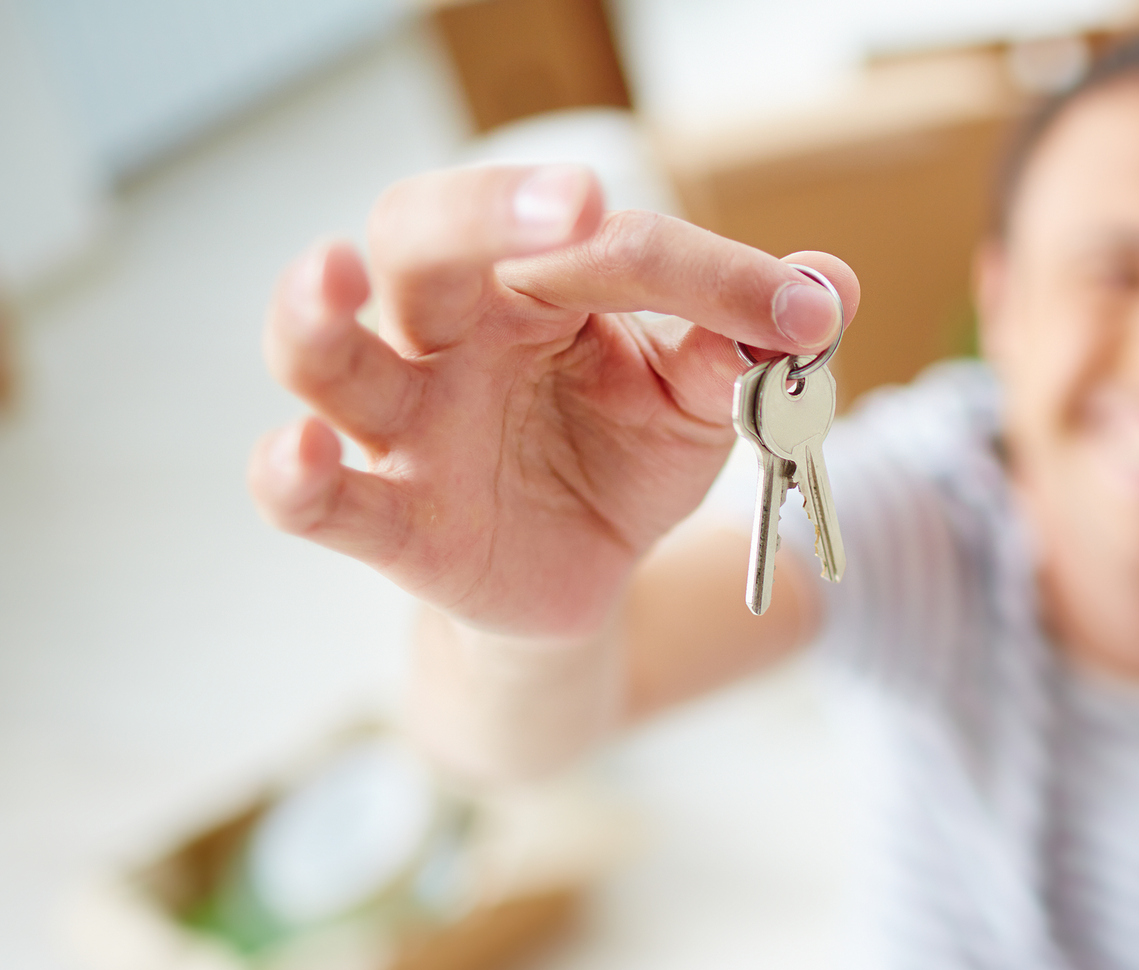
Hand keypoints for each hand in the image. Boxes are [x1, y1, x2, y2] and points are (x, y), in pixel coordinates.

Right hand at [252, 164, 857, 638]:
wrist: (589, 578)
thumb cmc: (624, 457)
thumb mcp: (702, 405)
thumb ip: (748, 351)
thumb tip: (829, 290)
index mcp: (532, 282)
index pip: (601, 245)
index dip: (707, 276)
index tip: (799, 314)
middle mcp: (448, 333)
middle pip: (421, 238)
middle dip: (489, 211)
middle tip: (576, 206)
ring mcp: (407, 426)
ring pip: (324, 352)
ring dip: (316, 313)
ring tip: (333, 275)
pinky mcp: (393, 525)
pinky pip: (317, 499)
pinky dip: (293, 475)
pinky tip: (302, 451)